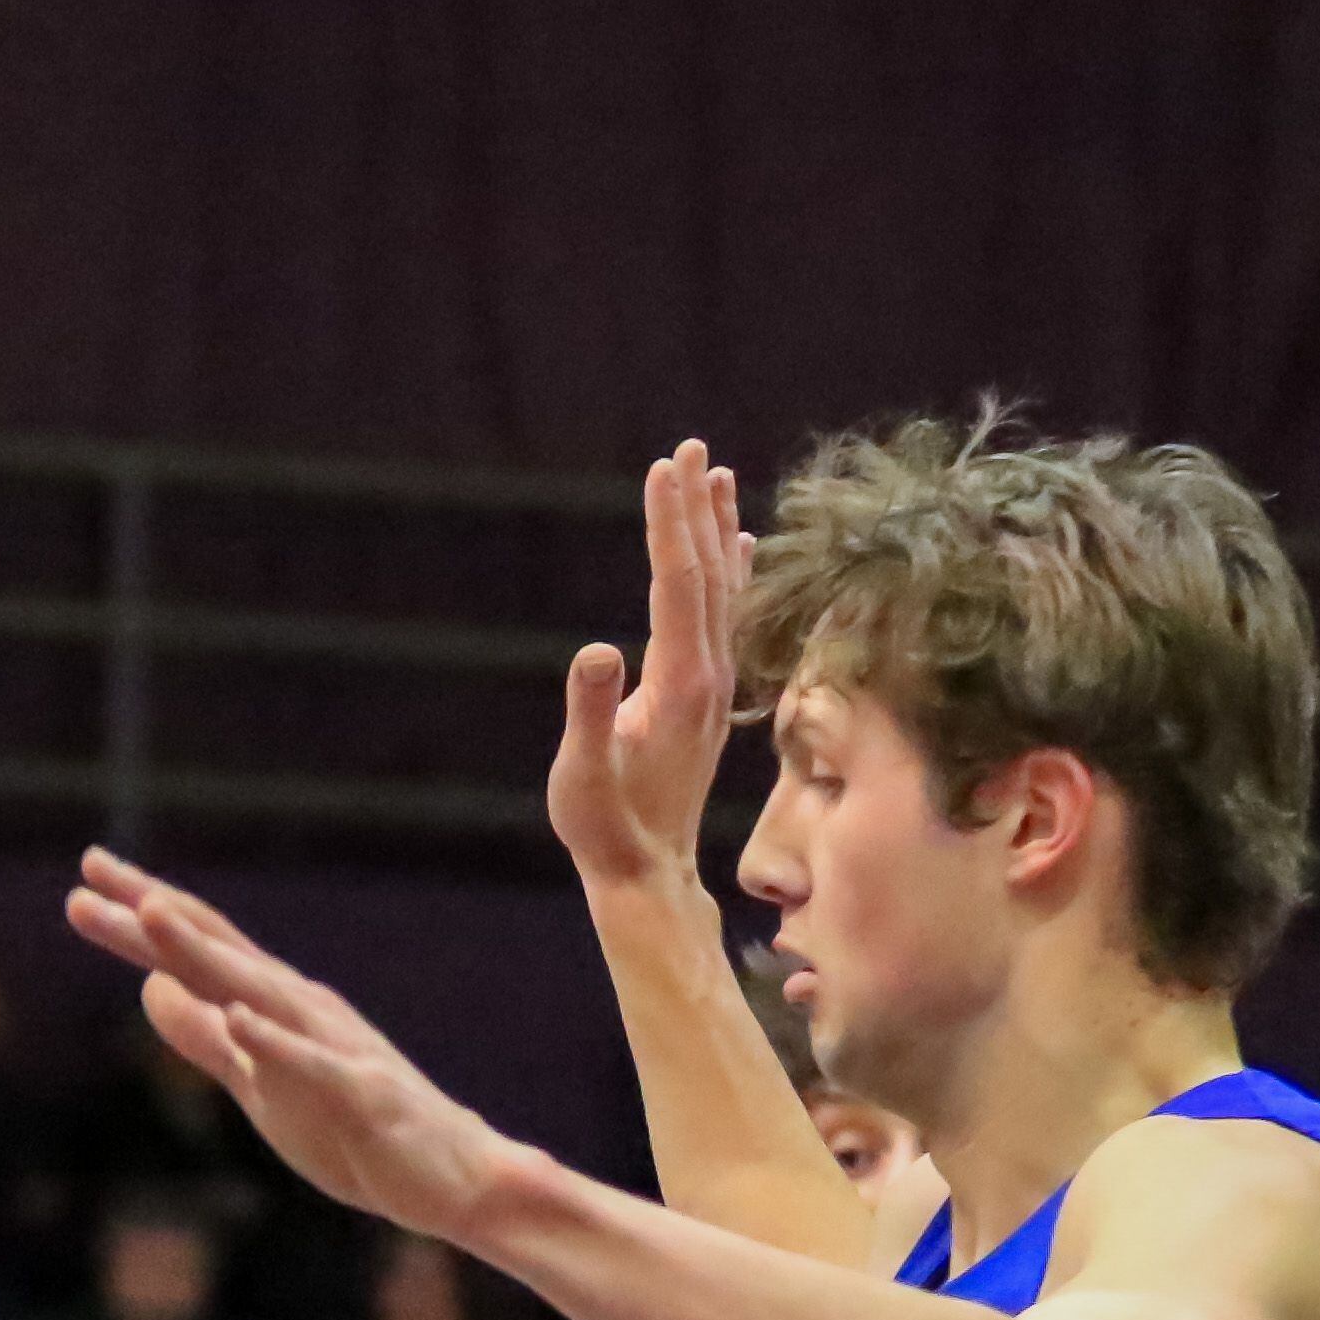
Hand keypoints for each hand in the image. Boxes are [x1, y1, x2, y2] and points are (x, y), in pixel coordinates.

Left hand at [63, 853, 531, 1241]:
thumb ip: (205, 1038)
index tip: (84, 879)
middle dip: (153, 911)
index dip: (138, 918)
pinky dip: (273, 1040)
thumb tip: (149, 987)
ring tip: (149, 912)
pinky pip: (310, 1065)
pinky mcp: (361, 1094)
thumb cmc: (351, 1128)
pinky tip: (236, 1015)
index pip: (197, 952)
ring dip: (203, 950)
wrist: (450, 1180)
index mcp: (273, 1008)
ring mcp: (331, 1046)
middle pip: (215, 950)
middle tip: (93, 866)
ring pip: (256, 989)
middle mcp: (299, 1010)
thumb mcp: (255, 1085)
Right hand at [546, 444, 752, 888]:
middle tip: (691, 447)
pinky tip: (737, 546)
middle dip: (695, 508)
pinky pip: (725, 617)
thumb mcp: (582, 774)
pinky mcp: (708, 696)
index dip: (668, 524)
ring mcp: (714, 685)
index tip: (663, 468)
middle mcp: (708, 675)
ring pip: (723, 590)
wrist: (648, 872)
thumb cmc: (604, 827)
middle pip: (708, 573)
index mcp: (679, 683)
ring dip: (716, 530)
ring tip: (715, 477)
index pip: (677, 584)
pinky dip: (730, 572)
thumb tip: (595, 650)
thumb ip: (591, 712)